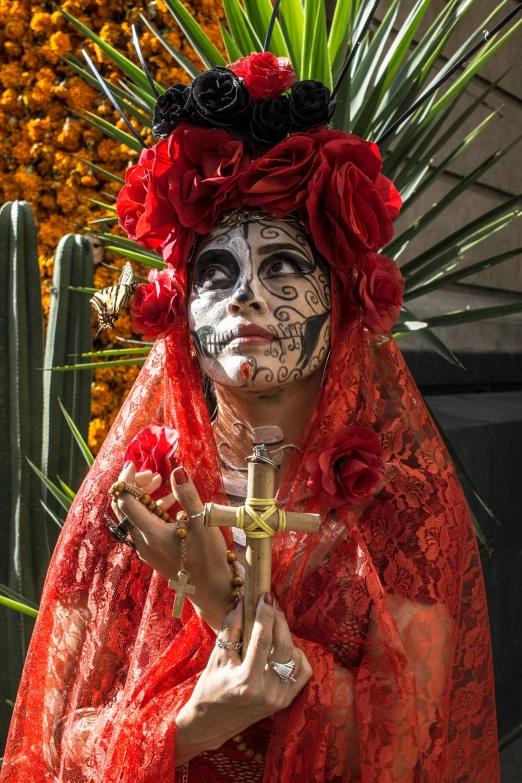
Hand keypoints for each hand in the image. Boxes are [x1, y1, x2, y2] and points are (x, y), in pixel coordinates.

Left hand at [111, 462, 231, 631]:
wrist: (210, 589)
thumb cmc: (209, 556)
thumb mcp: (202, 522)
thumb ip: (187, 494)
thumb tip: (177, 470)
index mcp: (150, 532)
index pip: (124, 501)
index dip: (126, 480)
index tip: (135, 465)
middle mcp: (141, 541)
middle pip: (124, 508)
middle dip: (135, 486)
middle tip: (155, 475)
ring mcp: (145, 549)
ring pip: (133, 517)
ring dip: (143, 498)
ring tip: (162, 484)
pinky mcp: (152, 553)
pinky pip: (142, 526)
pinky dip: (150, 511)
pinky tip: (169, 505)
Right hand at [175, 593, 312, 764]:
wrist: (211, 724)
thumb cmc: (210, 687)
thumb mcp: (217, 655)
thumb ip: (231, 626)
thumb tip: (243, 600)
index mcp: (247, 683)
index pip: (262, 640)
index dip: (266, 615)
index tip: (265, 597)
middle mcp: (268, 693)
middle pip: (283, 646)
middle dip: (278, 620)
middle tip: (270, 606)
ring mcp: (280, 699)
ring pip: (296, 656)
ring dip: (286, 637)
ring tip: (272, 629)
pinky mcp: (286, 702)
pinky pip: (303, 671)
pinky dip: (296, 656)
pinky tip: (282, 649)